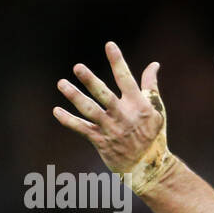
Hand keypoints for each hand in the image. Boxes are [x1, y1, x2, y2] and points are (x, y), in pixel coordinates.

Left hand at [53, 41, 173, 192]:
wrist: (148, 167)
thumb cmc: (153, 135)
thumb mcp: (157, 110)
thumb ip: (151, 86)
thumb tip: (154, 64)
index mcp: (139, 105)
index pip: (127, 79)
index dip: (118, 62)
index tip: (109, 45)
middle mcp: (123, 115)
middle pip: (104, 95)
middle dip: (91, 80)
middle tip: (77, 67)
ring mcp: (111, 129)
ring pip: (90, 110)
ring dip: (74, 97)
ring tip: (61, 83)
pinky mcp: (101, 142)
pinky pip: (82, 129)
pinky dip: (69, 120)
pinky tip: (57, 111)